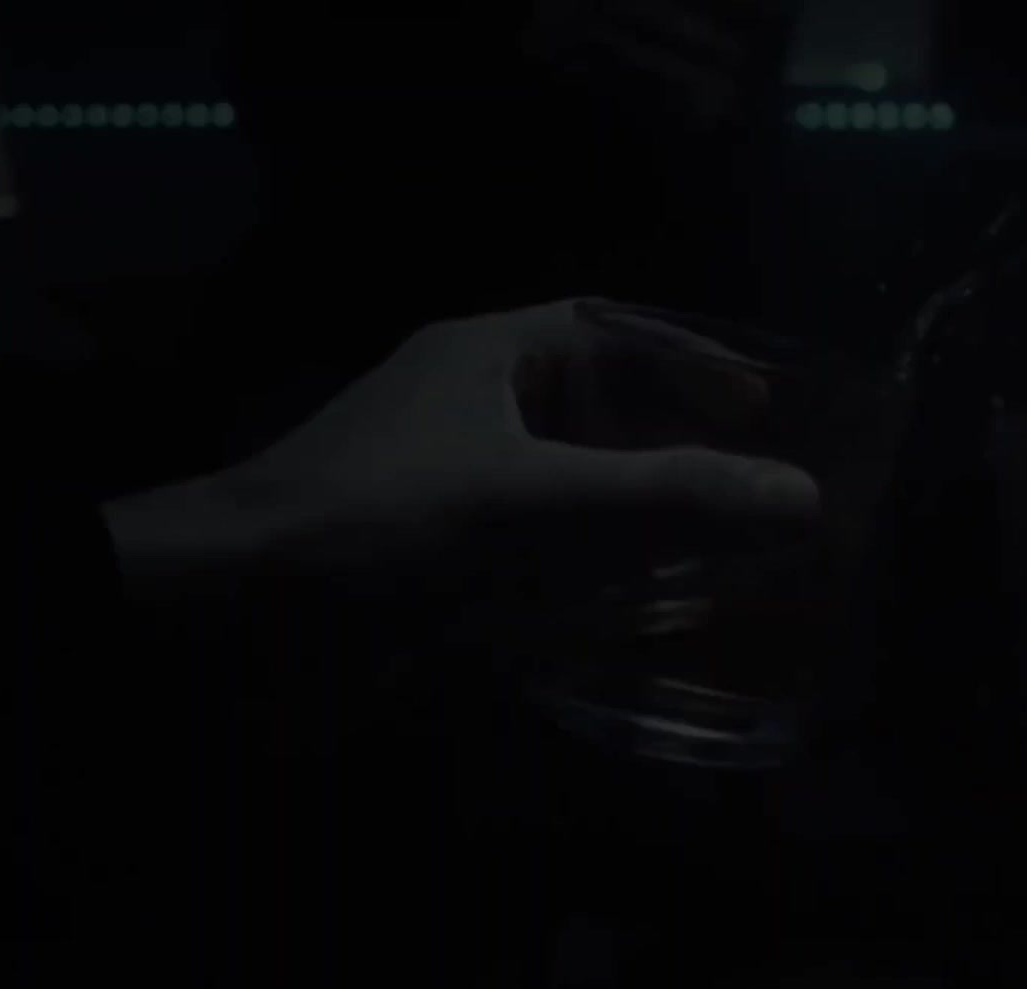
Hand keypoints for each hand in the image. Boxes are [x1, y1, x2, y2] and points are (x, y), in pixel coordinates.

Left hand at [102, 299, 818, 682]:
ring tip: (724, 550)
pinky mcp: (436, 558)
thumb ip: (665, 496)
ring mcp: (451, 486)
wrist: (226, 618)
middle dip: (678, 446)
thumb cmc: (374, 525)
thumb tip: (800, 497)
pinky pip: (537, 551)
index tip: (761, 407)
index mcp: (486, 356)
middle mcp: (471, 408)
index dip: (691, 362)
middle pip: (599, 410)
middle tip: (756, 487)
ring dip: (640, 516)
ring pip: (570, 486)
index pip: (610, 331)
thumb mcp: (530, 501)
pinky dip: (592, 574)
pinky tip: (643, 611)